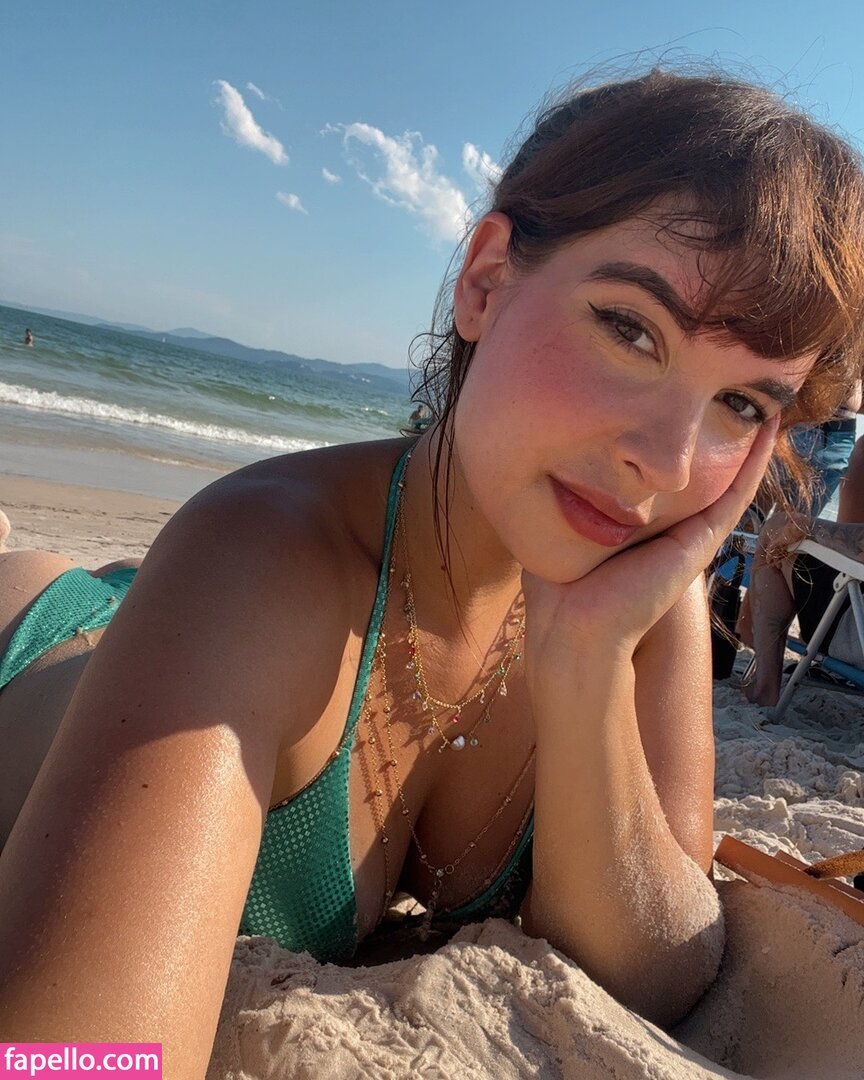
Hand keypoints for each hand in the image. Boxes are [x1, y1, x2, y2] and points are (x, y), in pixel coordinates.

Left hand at [522, 417, 779, 671]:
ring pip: (728, 478)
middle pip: (700, 474)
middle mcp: (670, 529)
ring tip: (758, 401)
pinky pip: (737, 494)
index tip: (673, 401)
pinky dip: (755, 462)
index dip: (671, 444)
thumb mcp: (560, 525)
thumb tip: (539, 462)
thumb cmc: (557, 586)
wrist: (575, 626)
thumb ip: (562, 498)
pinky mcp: (702, 542)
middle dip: (713, 435)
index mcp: (638, 526)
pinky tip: (767, 428)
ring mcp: (691, 535)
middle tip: (725, 390)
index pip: (660, 477)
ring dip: (744, 441)